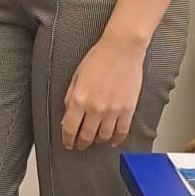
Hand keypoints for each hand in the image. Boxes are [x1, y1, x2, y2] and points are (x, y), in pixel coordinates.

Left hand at [61, 35, 144, 149]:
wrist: (121, 50)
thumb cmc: (98, 59)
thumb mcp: (75, 77)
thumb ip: (70, 99)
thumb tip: (66, 117)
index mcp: (79, 99)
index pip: (69, 128)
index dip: (67, 140)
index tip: (68, 143)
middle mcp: (95, 108)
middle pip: (86, 136)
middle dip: (81, 143)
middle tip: (80, 145)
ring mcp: (113, 110)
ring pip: (103, 136)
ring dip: (97, 141)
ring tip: (95, 140)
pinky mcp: (128, 109)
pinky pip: (121, 132)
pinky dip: (116, 139)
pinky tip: (112, 141)